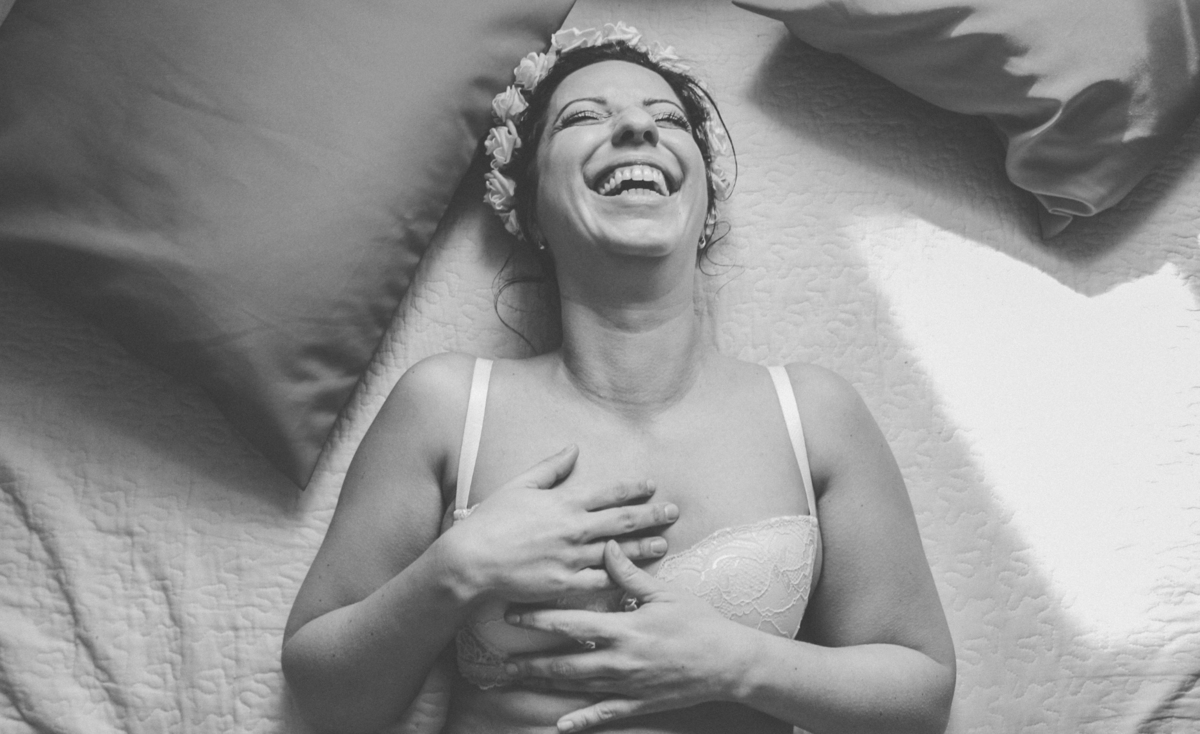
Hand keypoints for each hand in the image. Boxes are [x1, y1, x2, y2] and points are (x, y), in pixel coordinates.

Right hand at [441, 446, 679, 603]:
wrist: (471, 561)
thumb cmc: (491, 521)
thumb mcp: (520, 485)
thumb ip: (551, 467)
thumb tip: (574, 449)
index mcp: (565, 503)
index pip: (609, 493)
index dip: (633, 489)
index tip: (651, 486)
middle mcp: (574, 530)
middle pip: (622, 521)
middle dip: (651, 516)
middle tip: (673, 513)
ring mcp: (572, 558)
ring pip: (618, 552)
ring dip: (643, 547)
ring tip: (664, 544)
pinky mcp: (565, 585)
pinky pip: (600, 582)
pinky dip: (619, 579)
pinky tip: (636, 577)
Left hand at [503, 541, 754, 731]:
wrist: (729, 663)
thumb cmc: (698, 622)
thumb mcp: (664, 593)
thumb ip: (630, 574)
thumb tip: (606, 546)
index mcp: (623, 629)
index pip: (570, 624)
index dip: (538, 619)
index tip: (510, 614)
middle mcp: (619, 661)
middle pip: (563, 663)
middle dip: (528, 660)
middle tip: (496, 659)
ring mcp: (627, 686)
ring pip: (576, 688)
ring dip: (544, 685)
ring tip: (514, 682)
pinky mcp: (638, 704)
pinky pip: (605, 714)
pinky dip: (581, 719)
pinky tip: (560, 725)